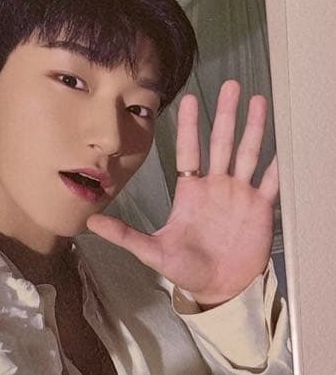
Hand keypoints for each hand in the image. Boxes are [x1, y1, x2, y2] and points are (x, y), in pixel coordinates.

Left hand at [86, 81, 278, 307]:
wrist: (218, 288)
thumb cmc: (185, 268)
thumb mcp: (152, 251)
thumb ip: (125, 235)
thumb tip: (90, 222)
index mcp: (191, 190)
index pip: (189, 150)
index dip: (190, 125)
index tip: (189, 99)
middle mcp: (216, 185)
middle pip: (221, 142)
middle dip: (226, 115)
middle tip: (232, 86)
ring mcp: (239, 194)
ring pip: (248, 154)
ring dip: (253, 128)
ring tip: (258, 101)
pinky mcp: (260, 209)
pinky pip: (271, 183)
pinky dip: (277, 166)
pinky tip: (284, 146)